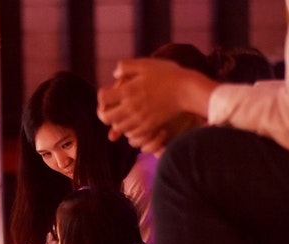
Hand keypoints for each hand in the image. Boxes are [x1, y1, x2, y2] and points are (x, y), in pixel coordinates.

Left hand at [97, 58, 215, 153]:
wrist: (186, 90)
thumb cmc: (167, 74)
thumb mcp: (145, 64)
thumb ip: (126, 66)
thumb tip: (114, 74)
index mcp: (128, 91)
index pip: (102, 98)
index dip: (102, 96)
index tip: (108, 93)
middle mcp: (131, 107)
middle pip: (106, 117)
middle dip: (104, 112)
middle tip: (111, 108)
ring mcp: (140, 119)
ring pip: (118, 128)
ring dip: (117, 122)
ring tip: (123, 115)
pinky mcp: (149, 127)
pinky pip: (132, 135)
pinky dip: (130, 130)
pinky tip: (135, 122)